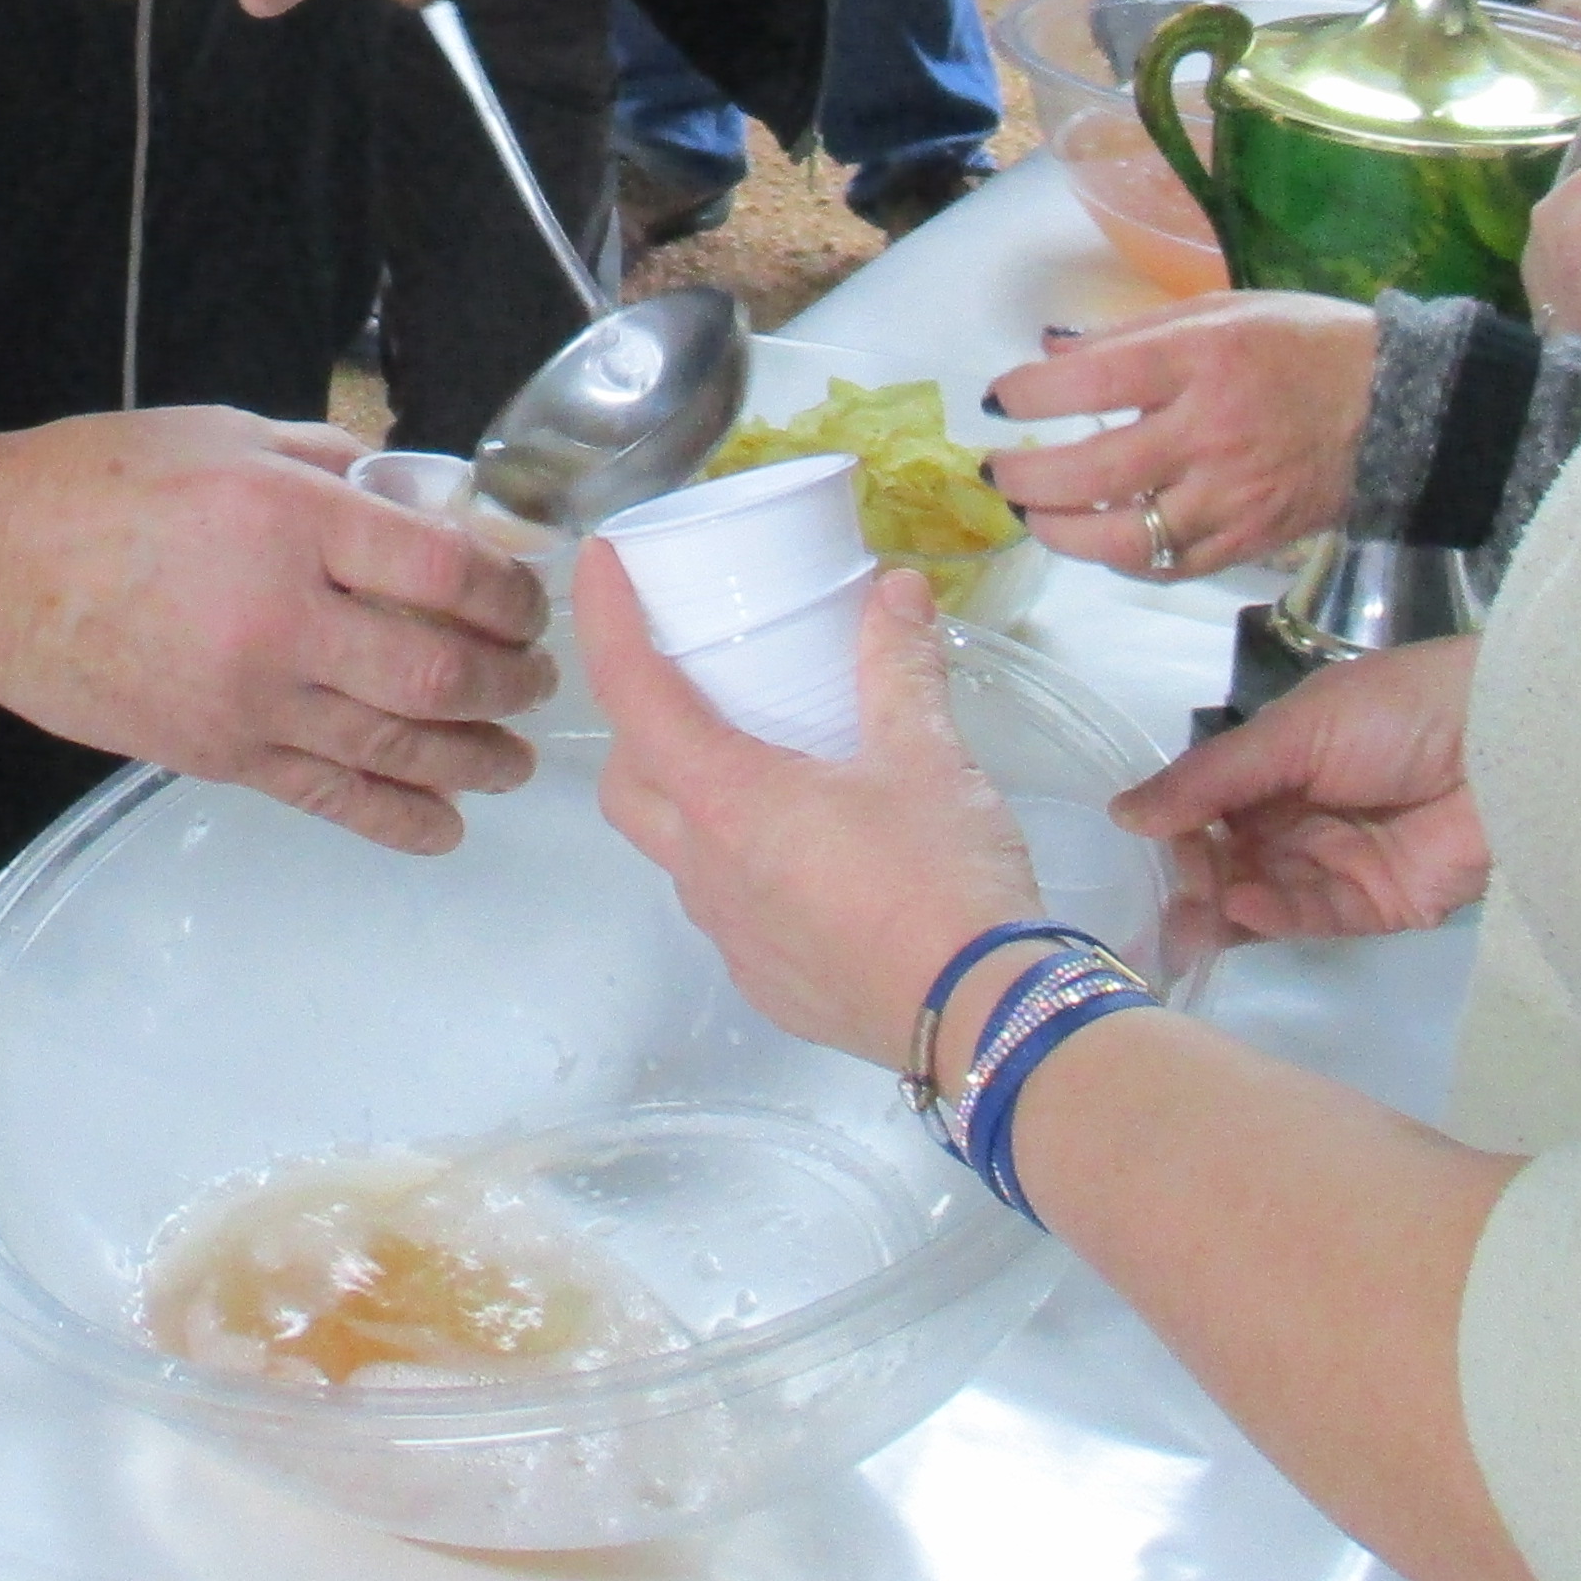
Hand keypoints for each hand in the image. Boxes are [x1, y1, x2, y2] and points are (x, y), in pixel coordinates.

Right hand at [0, 408, 550, 850]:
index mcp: (292, 520)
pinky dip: (398, 817)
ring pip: (400, 745)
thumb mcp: (225, 433)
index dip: (511, 590)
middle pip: (441, 670)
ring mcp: (252, 698)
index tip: (529, 597)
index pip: (445, 568)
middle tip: (534, 677)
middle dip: (510, 681)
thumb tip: (417, 493)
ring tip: (513, 755)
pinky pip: (330, 796)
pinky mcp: (220, 753)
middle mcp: (283, 617)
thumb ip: (330, 463)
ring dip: (476, 756)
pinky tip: (444, 824)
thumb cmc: (98, 485)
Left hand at [585, 550, 1039, 1062]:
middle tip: (687, 685)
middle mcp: (705, 871)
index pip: (631, 692)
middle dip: (636, 728)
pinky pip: (728, 910)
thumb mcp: (930, 757)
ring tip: (760, 766)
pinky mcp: (767, 984)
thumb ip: (900, 666)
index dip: (605, 619)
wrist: (986, 1020)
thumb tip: (894, 590)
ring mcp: (730, 937)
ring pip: (675, 853)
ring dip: (691, 801)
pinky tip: (806, 856)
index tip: (594, 561)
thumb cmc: (944, 878)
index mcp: (725, 800)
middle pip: (627, 785)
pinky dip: (742, 866)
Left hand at [987, 294, 1376, 577]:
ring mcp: (1232, 497)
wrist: (1397, 408)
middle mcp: (1212, 432)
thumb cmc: (1301, 345)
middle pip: (1097, 472)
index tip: (998, 398)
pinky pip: (1170, 566)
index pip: (1094, 381)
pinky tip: (1099, 540)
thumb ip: (1130, 334)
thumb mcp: (1219, 311)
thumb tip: (1049, 352)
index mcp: (1203, 360)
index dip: (1031, 394)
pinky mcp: (1249, 541)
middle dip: (1028, 477)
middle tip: (997, 473)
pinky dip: (1124, 560)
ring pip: (1127, 538)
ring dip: (1064, 532)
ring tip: (1036, 514)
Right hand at [1113, 632, 1485, 939]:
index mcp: (1284, 759)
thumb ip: (1212, 777)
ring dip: (1225, 904)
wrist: (1508, 741)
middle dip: (1196, 875)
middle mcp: (1306, 814)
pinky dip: (1274, 916)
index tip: (1143, 842)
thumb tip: (1122, 813)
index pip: (1215, 802)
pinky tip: (1241, 907)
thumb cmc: (1399, 711)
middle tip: (1162, 895)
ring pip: (1265, 893)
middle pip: (1234, 855)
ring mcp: (1342, 862)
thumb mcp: (1295, 729)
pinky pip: (1314, 917)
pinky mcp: (1380, 906)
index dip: (1180, 823)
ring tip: (1187, 916)